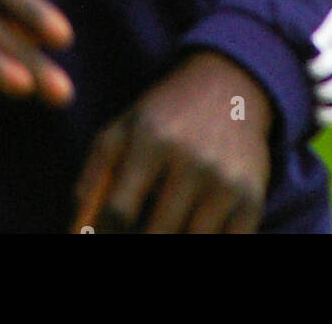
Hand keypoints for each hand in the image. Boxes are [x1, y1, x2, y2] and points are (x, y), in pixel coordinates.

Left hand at [71, 51, 271, 232]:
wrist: (229, 87)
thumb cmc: (165, 114)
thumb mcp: (124, 128)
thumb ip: (95, 173)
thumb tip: (79, 228)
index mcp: (152, 140)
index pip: (119, 211)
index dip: (104, 239)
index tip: (101, 242)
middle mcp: (191, 161)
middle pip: (156, 236)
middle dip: (139, 245)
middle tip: (136, 232)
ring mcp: (225, 183)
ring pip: (192, 244)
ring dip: (173, 241)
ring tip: (162, 224)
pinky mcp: (252, 199)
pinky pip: (228, 245)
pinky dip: (205, 244)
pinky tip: (190, 230)